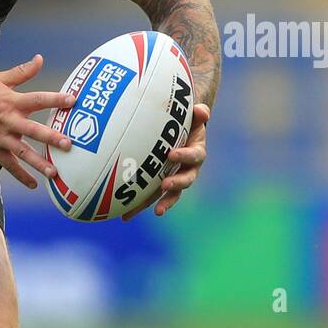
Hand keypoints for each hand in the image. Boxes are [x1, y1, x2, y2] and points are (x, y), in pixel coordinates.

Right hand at [0, 55, 77, 189]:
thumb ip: (22, 72)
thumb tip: (40, 59)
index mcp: (11, 101)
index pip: (38, 99)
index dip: (55, 99)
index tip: (73, 100)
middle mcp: (7, 120)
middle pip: (32, 130)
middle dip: (51, 137)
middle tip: (68, 144)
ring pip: (21, 152)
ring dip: (38, 162)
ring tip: (54, 172)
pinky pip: (8, 164)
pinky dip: (20, 175)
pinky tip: (33, 185)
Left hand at [122, 102, 210, 219]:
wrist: (179, 131)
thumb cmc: (182, 121)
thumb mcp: (189, 115)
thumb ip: (197, 113)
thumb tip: (202, 110)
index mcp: (195, 152)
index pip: (194, 155)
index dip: (185, 156)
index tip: (172, 154)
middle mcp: (188, 169)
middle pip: (186, 180)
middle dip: (177, 184)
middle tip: (165, 185)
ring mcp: (175, 179)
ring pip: (171, 194)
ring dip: (164, 202)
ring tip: (156, 211)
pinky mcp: (160, 187)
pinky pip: (151, 199)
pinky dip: (139, 207)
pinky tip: (125, 217)